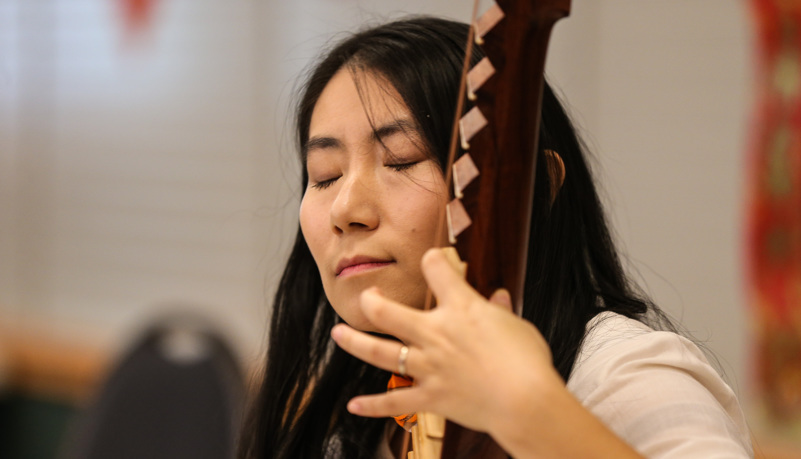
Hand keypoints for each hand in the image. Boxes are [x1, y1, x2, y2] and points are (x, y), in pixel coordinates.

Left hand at [330, 247, 561, 435]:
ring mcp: (430, 366)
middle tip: (364, 297)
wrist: (527, 402)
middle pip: (389, 312)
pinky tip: (353, 405)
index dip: (432, 260)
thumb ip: (501, 312)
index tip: (430, 260)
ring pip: (380, 352)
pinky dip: (373, 406)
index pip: (437, 269)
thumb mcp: (518, 327)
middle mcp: (437, 333)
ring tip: (337, 335)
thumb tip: (499, 297)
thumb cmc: (529, 362)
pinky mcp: (431, 397)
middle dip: (371, 302)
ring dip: (354, 343)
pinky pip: (394, 402)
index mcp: (461, 308)